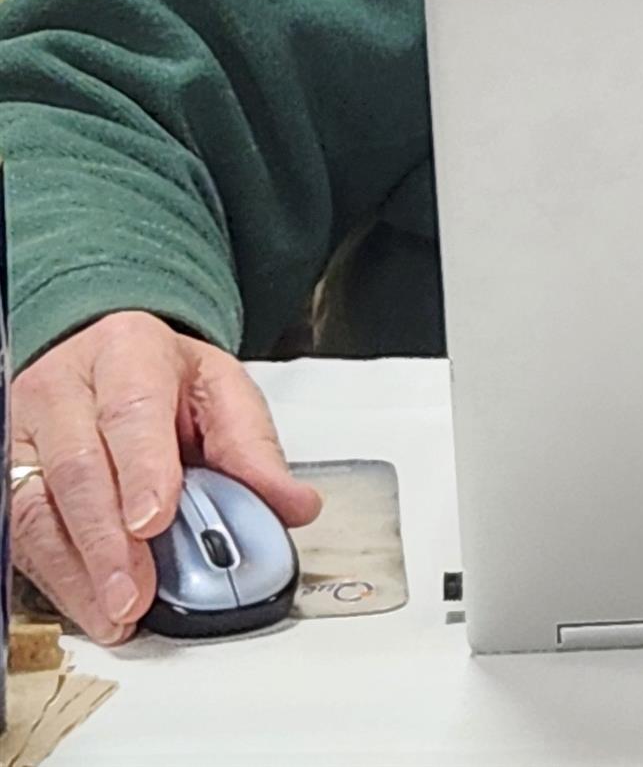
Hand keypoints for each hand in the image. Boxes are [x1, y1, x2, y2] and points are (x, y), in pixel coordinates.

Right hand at [10, 311, 322, 643]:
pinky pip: (20, 533)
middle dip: (108, 539)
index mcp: (129, 350)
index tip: (154, 520)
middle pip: (79, 466)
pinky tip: (87, 604)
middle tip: (135, 592)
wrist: (110, 362)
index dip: (142, 468)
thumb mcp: (221, 392)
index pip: (132, 410)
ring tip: (115, 612)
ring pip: (38, 506)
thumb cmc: (166, 381)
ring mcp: (26, 431)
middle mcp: (66, 387)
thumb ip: (254, 450)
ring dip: (78, 570)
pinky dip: (56, 577)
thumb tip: (294, 505)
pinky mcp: (6, 474)